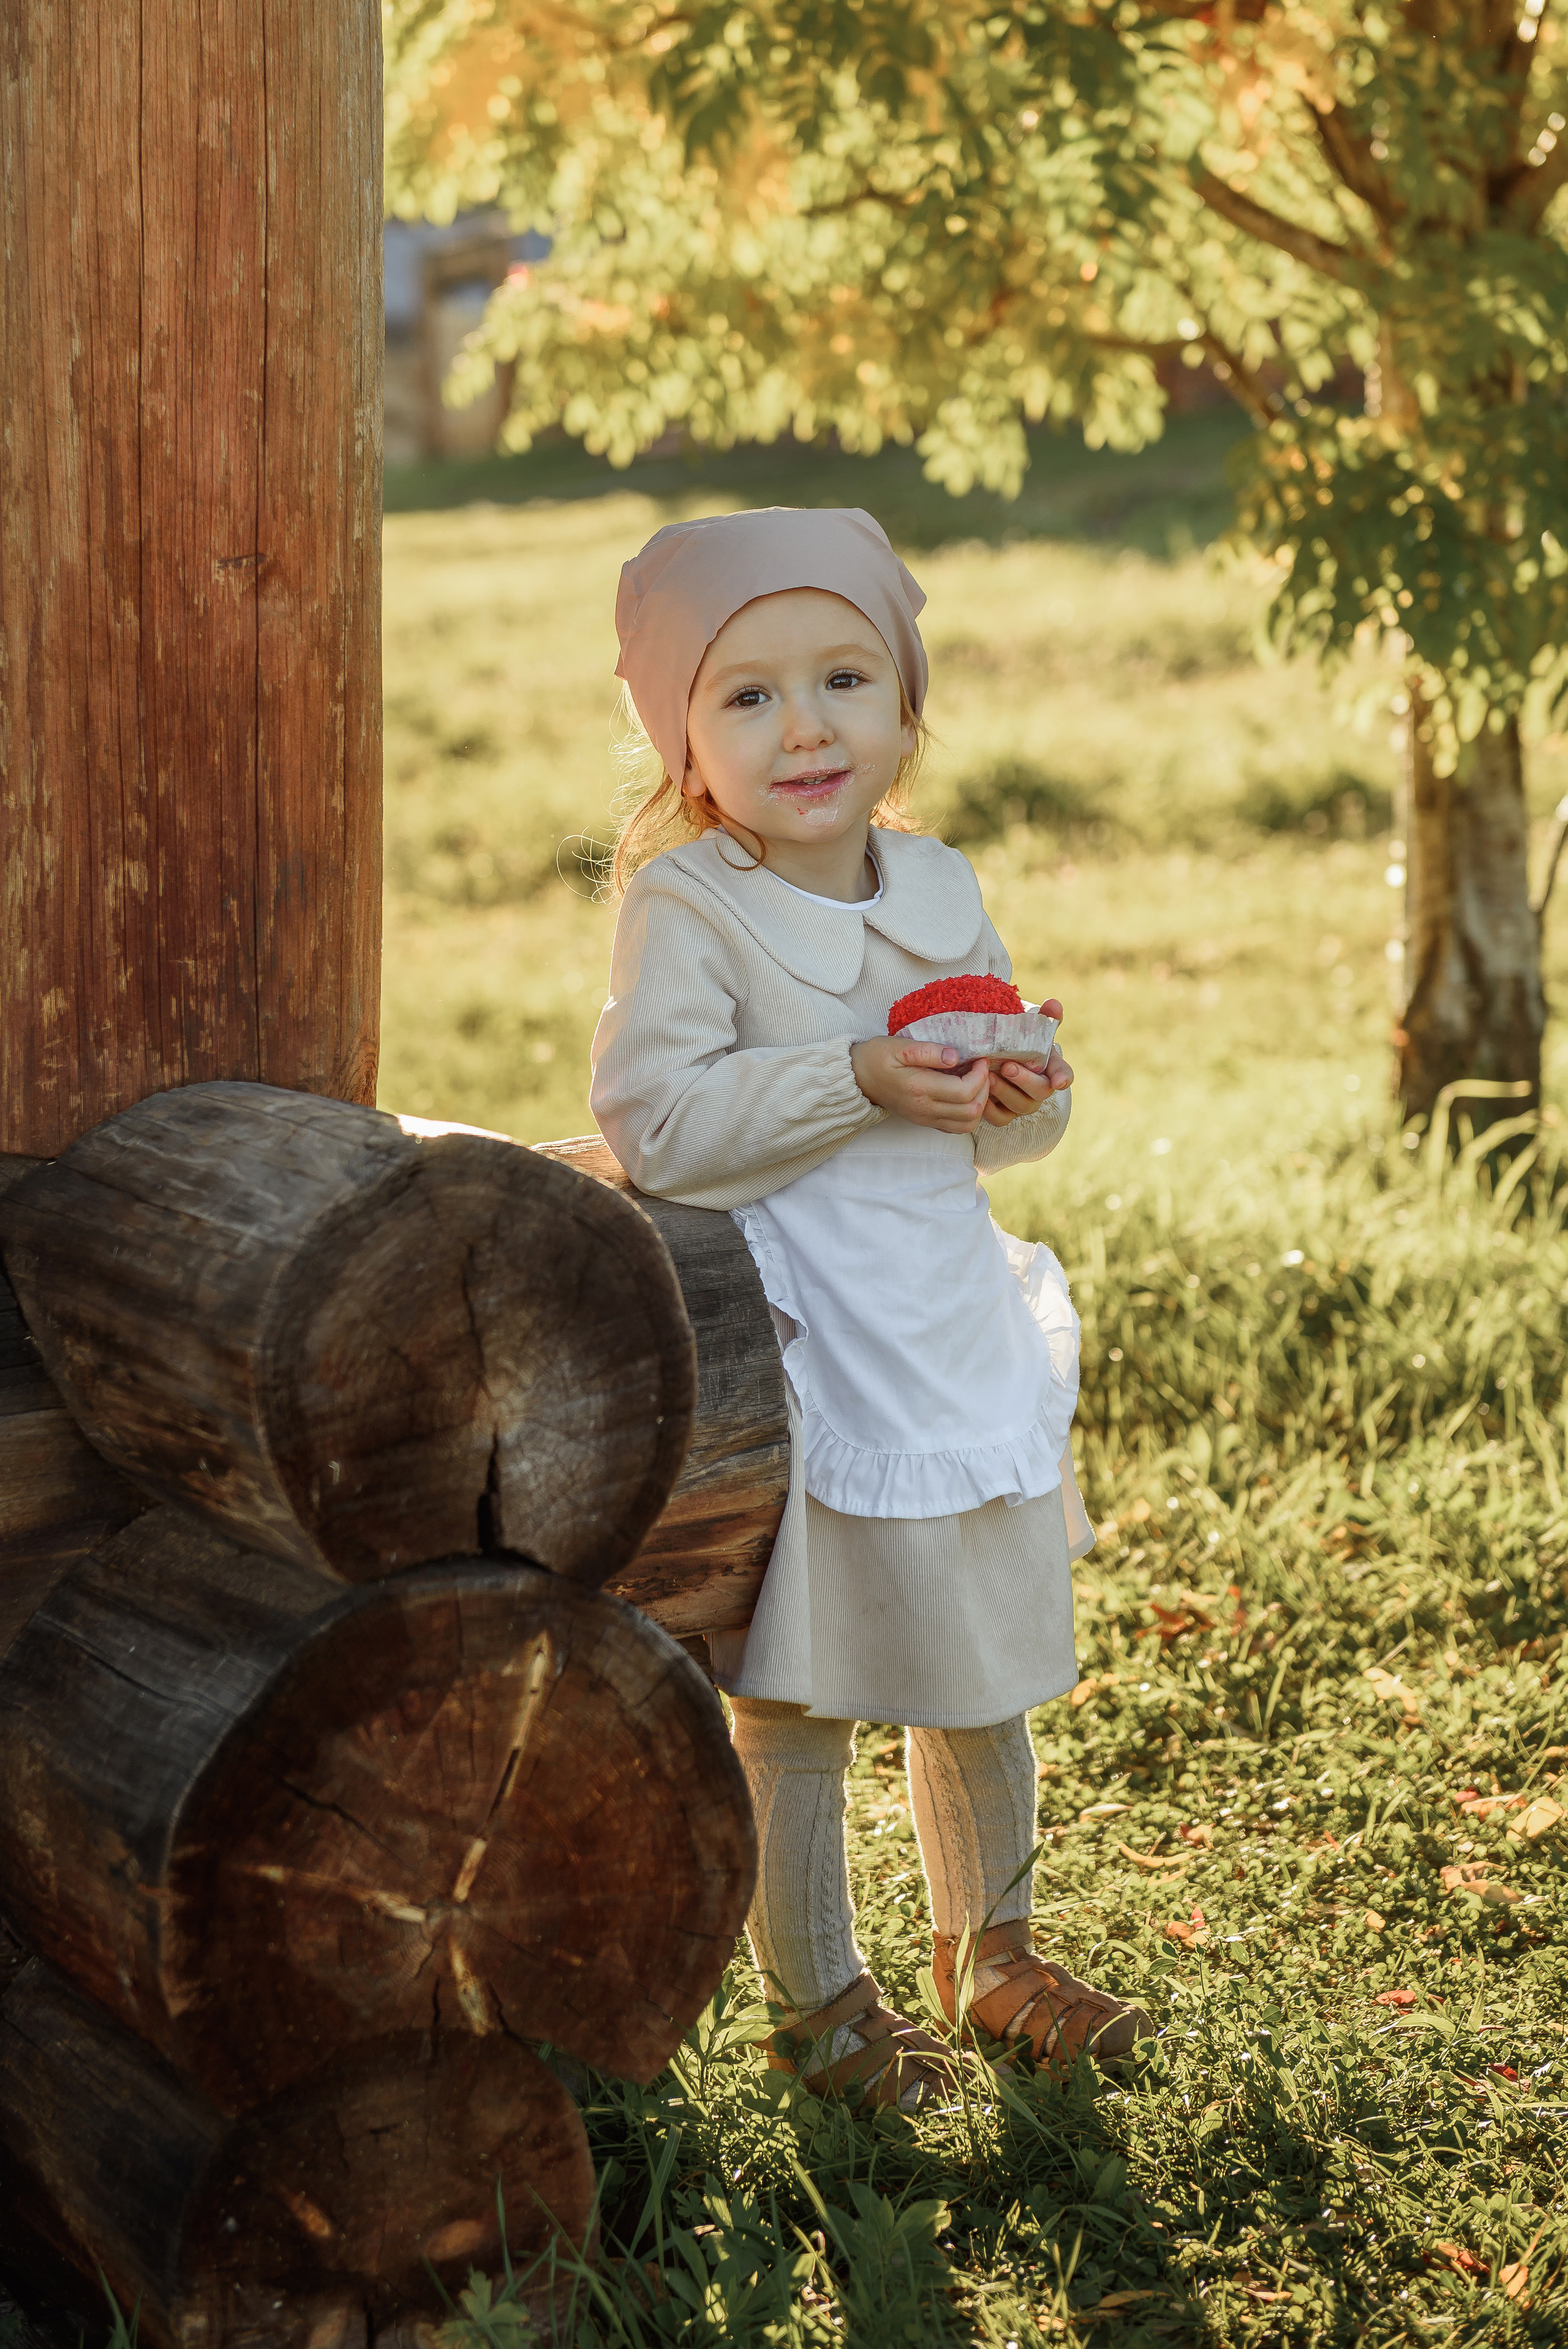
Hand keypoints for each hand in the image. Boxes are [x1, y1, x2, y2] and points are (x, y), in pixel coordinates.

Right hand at [850, 1036, 991, 1132]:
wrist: (859, 1078)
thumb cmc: (877, 1057)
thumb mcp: (899, 1045)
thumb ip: (928, 1050)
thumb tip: (955, 1057)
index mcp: (919, 1088)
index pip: (964, 1091)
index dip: (980, 1076)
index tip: (979, 1060)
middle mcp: (924, 1109)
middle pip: (971, 1111)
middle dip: (984, 1089)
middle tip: (980, 1070)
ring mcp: (925, 1118)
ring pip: (967, 1125)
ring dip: (979, 1105)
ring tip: (976, 1083)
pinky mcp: (925, 1122)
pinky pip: (956, 1128)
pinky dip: (968, 1114)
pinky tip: (965, 1094)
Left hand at [984, 1001, 1072, 1127]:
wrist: (993, 1054)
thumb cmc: (1016, 1040)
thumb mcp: (1030, 1026)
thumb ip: (1045, 1015)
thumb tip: (1053, 1004)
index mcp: (1050, 1068)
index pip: (1064, 1074)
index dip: (1062, 1078)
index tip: (1059, 1081)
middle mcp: (1040, 1089)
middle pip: (1040, 1092)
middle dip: (1024, 1080)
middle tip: (1007, 1066)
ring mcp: (1023, 1104)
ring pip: (1019, 1106)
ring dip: (1004, 1092)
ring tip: (988, 1076)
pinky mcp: (1004, 1115)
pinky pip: (999, 1118)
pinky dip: (990, 1109)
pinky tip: (979, 1093)